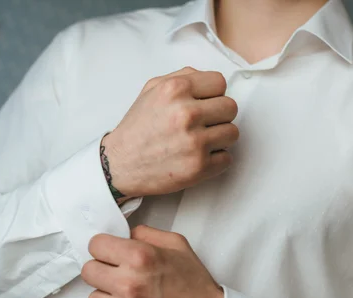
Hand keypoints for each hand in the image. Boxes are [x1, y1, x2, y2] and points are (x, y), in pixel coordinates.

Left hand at [81, 224, 223, 297]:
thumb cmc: (195, 285)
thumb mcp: (177, 245)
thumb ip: (146, 234)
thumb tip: (124, 235)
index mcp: (140, 256)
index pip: (95, 245)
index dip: (103, 248)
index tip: (110, 254)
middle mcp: (129, 283)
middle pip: (88, 271)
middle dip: (102, 270)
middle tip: (118, 275)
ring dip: (107, 297)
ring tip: (127, 297)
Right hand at [101, 67, 238, 198]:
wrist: (120, 164)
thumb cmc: (138, 128)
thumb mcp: (152, 90)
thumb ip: (183, 77)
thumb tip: (211, 80)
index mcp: (175, 89)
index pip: (220, 82)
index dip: (213, 94)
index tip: (204, 104)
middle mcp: (186, 113)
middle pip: (231, 107)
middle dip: (219, 115)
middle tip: (203, 124)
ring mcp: (194, 142)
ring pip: (232, 133)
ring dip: (220, 138)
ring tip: (200, 141)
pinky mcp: (199, 166)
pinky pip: (227, 158)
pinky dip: (216, 159)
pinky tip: (198, 157)